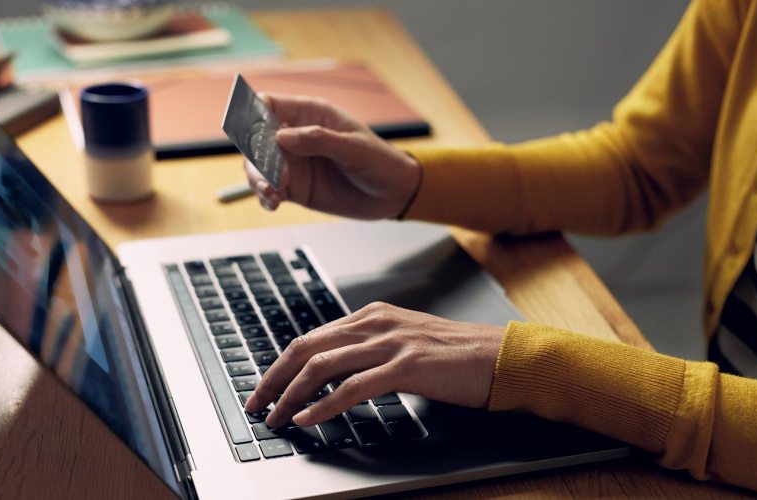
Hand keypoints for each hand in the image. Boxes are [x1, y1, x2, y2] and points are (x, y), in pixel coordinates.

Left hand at [244, 302, 504, 427]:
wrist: (500, 356)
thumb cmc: (455, 356)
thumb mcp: (404, 342)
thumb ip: (370, 349)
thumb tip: (332, 371)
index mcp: (372, 316)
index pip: (312, 338)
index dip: (282, 364)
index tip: (265, 388)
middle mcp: (375, 323)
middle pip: (307, 348)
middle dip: (275, 378)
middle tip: (256, 404)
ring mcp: (390, 342)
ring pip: (323, 365)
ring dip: (292, 394)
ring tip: (276, 417)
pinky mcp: (406, 366)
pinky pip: (353, 387)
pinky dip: (324, 404)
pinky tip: (309, 418)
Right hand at [245, 94, 420, 219]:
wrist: (393, 194)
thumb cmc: (379, 161)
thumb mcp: (354, 148)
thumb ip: (319, 140)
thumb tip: (282, 137)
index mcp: (310, 114)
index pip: (270, 105)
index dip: (253, 113)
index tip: (251, 132)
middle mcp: (295, 136)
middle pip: (257, 139)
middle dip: (257, 155)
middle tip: (270, 173)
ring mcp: (293, 163)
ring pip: (259, 166)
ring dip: (258, 178)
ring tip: (272, 192)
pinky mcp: (295, 187)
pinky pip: (270, 190)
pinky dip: (265, 197)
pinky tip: (273, 204)